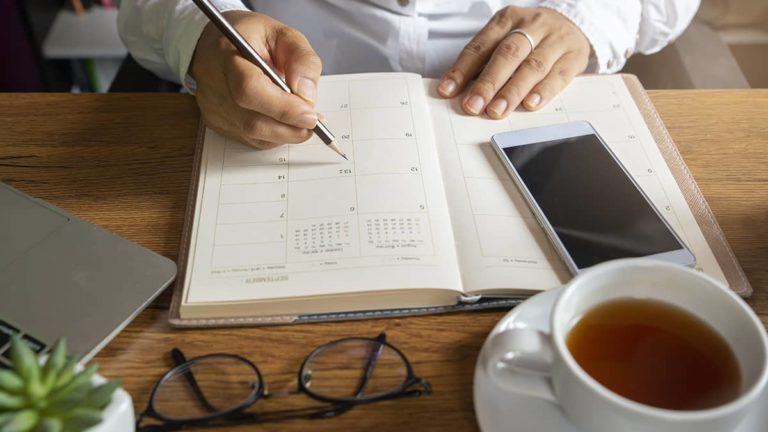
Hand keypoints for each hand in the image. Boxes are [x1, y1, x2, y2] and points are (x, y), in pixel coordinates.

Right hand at [190, 11, 320, 148]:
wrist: (216, 45)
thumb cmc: (251, 38)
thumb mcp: (284, 35)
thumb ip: (302, 60)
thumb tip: (307, 95)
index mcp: (228, 53)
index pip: (250, 89)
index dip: (283, 108)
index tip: (310, 115)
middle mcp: (213, 84)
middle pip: (252, 122)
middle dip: (290, 127)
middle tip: (314, 120)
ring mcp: (212, 108)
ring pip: (254, 136)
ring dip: (286, 133)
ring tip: (303, 119)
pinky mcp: (216, 123)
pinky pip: (251, 139)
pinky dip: (274, 135)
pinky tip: (284, 121)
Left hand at [437, 7, 589, 117]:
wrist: (573, 24)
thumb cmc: (530, 37)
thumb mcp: (505, 39)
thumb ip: (485, 62)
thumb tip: (460, 91)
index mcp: (507, 20)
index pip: (481, 45)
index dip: (462, 70)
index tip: (447, 91)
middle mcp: (532, 26)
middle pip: (507, 55)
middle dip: (488, 83)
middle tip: (473, 106)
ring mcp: (555, 39)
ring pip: (532, 66)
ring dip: (512, 91)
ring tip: (497, 110)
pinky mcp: (574, 56)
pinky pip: (559, 75)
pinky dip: (544, 91)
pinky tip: (530, 104)